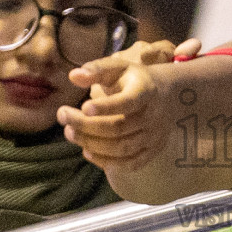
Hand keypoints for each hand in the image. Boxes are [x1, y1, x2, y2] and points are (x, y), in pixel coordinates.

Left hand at [59, 47, 184, 171]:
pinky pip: (129, 163)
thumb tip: (73, 76)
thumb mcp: (119, 67)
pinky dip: (106, 161)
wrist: (169, 95)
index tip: (84, 107)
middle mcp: (153, 116)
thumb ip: (96, 70)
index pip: (128, 102)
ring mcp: (153, 136)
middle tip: (62, 116)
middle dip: (86, 125)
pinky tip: (87, 151)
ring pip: (121, 148)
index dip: (107, 107)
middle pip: (118, 128)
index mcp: (146, 91)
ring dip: (92, 144)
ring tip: (69, 132)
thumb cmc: (135, 80)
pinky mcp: (152, 151)